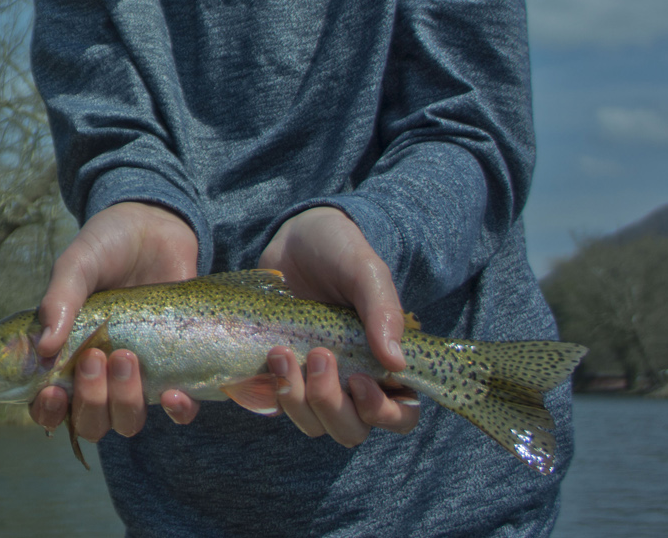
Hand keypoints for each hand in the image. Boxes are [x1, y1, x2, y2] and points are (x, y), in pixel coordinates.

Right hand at [30, 201, 198, 438]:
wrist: (157, 225)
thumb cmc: (107, 245)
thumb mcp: (77, 264)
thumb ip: (60, 300)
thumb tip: (45, 347)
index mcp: (65, 353)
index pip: (49, 404)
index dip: (47, 411)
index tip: (53, 392)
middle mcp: (100, 373)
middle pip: (90, 421)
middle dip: (91, 400)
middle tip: (96, 357)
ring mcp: (138, 373)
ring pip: (128, 420)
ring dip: (125, 401)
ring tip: (127, 358)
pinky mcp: (176, 367)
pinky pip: (179, 409)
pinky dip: (178, 410)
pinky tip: (175, 393)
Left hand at [258, 206, 420, 445]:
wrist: (292, 237)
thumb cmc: (339, 252)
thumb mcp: (364, 271)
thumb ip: (383, 309)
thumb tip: (397, 362)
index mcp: (386, 365)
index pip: (400, 416)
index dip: (383, 413)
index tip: (358, 380)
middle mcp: (352, 382)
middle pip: (350, 430)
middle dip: (331, 404)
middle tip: (318, 356)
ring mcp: (313, 381)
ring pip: (312, 423)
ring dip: (296, 398)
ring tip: (281, 351)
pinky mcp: (279, 375)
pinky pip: (275, 405)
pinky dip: (269, 391)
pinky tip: (267, 356)